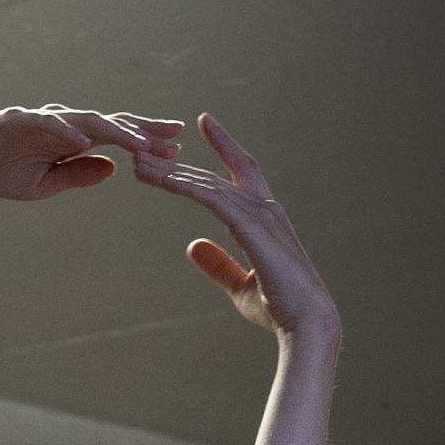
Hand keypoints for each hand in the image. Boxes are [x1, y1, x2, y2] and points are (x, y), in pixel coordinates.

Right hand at [0, 105, 169, 202]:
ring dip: (117, 131)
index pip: (115, 136)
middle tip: (177, 137)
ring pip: (87, 120)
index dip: (145, 141)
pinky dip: (67, 131)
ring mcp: (41, 120)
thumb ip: (78, 173)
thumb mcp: (45, 184)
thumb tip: (114, 169)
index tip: (175, 150)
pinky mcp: (17, 121)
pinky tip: (88, 141)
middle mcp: (62, 123)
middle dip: (144, 130)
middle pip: (111, 122)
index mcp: (71, 138)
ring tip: (143, 144)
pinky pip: (47, 124)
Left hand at [142, 114, 334, 341]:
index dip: (224, 145)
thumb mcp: (240, 285)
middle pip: (215, 175)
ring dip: (171, 172)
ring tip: (138, 163)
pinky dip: (186, 186)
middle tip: (143, 147)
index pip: (241, 171)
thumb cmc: (279, 308)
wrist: (306, 323)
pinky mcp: (252, 226)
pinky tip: (162, 180)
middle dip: (178, 161)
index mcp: (265, 218)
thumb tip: (192, 245)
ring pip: (209, 183)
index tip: (205, 121)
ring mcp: (261, 214)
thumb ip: (218, 264)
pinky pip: (212, 198)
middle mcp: (265, 208)